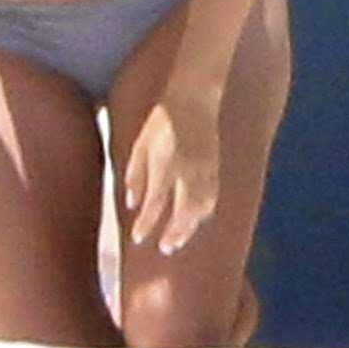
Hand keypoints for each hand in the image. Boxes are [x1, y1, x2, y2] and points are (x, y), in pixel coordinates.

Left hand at [124, 95, 220, 255]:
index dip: (146, 222)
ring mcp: (205, 171)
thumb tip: (132, 203)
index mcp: (165, 163)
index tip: (138, 238)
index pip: (155, 202)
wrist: (193, 99)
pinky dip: (204, 213)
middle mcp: (187, 171)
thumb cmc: (161, 120)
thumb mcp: (141, 144)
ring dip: (190, 227)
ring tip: (179, 240)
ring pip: (201, 208)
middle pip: (183, 211)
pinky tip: (197, 220)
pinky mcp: (216, 168)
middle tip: (164, 249)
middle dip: (174, 233)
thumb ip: (136, 174)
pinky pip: (212, 197)